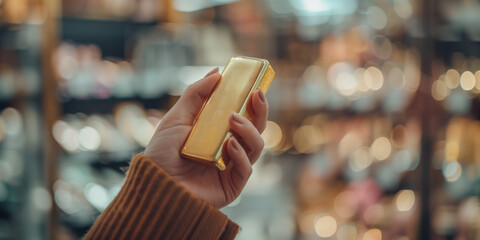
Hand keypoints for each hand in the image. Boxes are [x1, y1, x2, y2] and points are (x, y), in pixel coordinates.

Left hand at [144, 68, 267, 207]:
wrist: (154, 184)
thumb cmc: (162, 153)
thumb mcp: (177, 117)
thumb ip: (196, 94)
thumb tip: (216, 73)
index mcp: (219, 133)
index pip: (244, 116)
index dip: (254, 102)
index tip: (256, 86)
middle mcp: (229, 149)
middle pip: (257, 129)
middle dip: (260, 112)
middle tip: (255, 96)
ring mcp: (232, 167)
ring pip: (256, 146)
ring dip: (248, 130)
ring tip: (232, 119)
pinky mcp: (232, 185)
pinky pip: (247, 168)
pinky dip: (241, 154)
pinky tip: (229, 145)